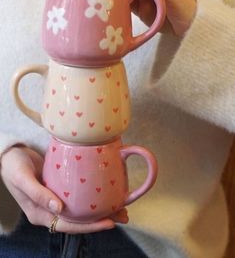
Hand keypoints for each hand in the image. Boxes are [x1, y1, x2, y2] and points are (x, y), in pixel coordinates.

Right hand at [0, 146, 127, 233]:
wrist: (9, 155)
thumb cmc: (13, 166)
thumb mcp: (22, 178)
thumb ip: (38, 194)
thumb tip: (58, 209)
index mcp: (39, 214)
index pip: (68, 225)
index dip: (89, 226)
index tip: (109, 223)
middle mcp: (50, 210)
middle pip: (79, 220)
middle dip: (101, 220)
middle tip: (123, 215)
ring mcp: (55, 200)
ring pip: (80, 210)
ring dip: (100, 209)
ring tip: (120, 207)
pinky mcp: (59, 189)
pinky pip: (78, 198)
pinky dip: (91, 198)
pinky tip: (104, 193)